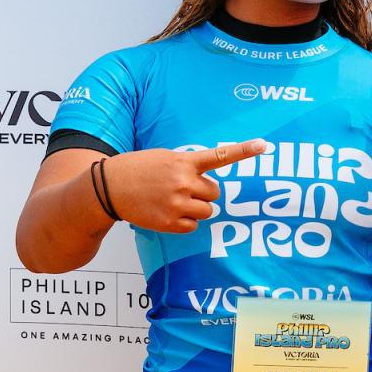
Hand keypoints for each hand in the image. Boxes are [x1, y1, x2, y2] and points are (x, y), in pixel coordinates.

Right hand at [103, 140, 268, 233]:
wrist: (109, 188)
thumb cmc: (137, 170)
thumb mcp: (164, 158)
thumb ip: (187, 166)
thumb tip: (206, 180)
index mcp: (183, 162)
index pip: (219, 155)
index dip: (243, 150)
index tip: (263, 145)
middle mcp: (184, 182)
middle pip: (216, 192)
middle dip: (204, 192)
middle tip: (182, 189)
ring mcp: (177, 203)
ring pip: (207, 210)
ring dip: (196, 208)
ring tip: (173, 200)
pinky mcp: (170, 222)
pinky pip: (193, 225)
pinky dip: (185, 222)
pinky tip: (167, 212)